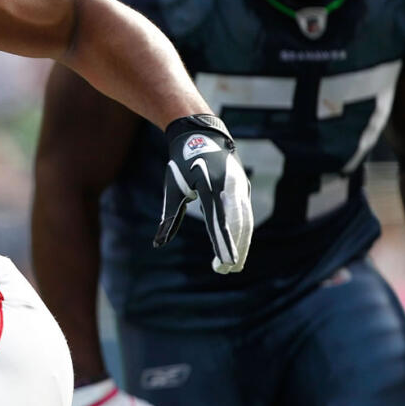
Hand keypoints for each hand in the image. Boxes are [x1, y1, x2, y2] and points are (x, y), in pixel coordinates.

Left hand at [153, 114, 252, 273]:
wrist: (202, 135)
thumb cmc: (182, 164)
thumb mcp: (173, 187)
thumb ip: (170, 216)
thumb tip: (158, 243)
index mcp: (209, 186)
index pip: (217, 222)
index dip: (222, 244)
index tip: (223, 263)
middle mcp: (228, 186)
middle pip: (236, 224)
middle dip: (234, 248)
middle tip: (227, 270)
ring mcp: (238, 186)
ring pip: (245, 220)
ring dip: (242, 243)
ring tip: (234, 264)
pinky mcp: (242, 188)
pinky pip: (245, 213)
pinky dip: (244, 231)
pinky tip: (240, 246)